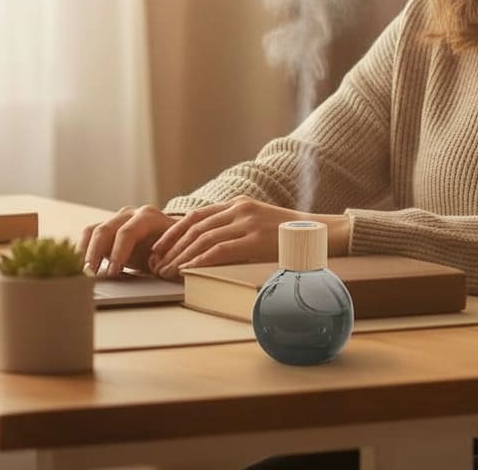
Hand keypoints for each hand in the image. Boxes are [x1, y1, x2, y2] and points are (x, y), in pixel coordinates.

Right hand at [78, 205, 180, 277]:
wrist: (171, 236)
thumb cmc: (174, 246)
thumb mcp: (173, 252)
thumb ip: (166, 259)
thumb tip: (157, 268)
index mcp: (149, 217)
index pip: (128, 231)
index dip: (119, 253)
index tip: (113, 273)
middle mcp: (130, 214)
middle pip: (106, 230)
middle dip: (96, 254)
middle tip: (90, 276)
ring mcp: (116, 219)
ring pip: (93, 231)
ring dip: (84, 253)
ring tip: (80, 274)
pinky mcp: (106, 229)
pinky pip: (88, 236)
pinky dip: (82, 251)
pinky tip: (79, 268)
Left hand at [148, 195, 350, 279]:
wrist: (321, 234)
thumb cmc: (289, 236)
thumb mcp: (259, 226)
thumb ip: (236, 231)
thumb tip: (208, 250)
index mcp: (239, 204)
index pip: (196, 216)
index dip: (174, 233)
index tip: (158, 250)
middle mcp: (240, 209)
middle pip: (195, 227)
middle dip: (171, 247)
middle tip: (156, 266)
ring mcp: (248, 222)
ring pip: (203, 238)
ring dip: (180, 257)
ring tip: (166, 273)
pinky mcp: (255, 239)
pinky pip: (219, 250)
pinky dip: (199, 261)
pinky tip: (187, 272)